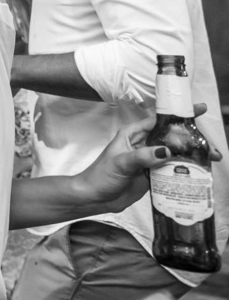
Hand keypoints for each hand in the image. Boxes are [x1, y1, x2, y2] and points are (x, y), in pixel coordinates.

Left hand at [75, 104, 221, 213]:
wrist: (95, 198)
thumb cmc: (101, 176)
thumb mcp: (121, 163)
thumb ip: (142, 157)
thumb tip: (167, 151)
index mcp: (133, 134)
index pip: (159, 120)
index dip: (178, 115)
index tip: (198, 109)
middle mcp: (143, 144)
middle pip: (172, 138)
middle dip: (192, 140)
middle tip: (212, 148)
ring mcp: (149, 160)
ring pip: (175, 154)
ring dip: (192, 156)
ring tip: (212, 160)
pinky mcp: (153, 175)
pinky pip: (172, 169)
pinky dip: (185, 170)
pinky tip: (200, 173)